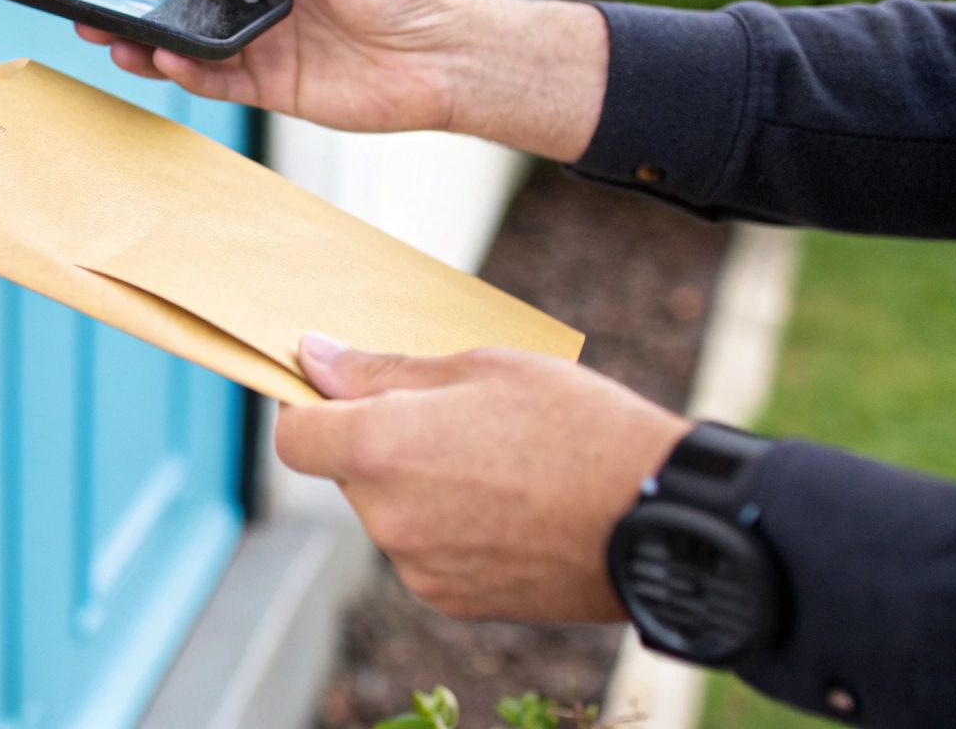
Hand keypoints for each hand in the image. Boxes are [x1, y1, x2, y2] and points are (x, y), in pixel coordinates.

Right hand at [77, 0, 610, 161]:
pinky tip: (166, 63)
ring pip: (198, 54)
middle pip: (193, 17)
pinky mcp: (281, 93)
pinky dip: (191, 76)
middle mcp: (270, 16)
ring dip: (157, 49)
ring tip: (120, 42)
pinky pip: (224, 86)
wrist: (449, 56)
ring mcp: (272, 56)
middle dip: (146, 17)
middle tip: (100, 16)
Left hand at [276, 333, 690, 622]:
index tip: (341, 390)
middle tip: (454, 419)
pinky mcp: (453, 600)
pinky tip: (509, 505)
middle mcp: (387, 517)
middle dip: (380, 443)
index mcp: (381, 448)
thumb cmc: (578, 427)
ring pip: (390, 513)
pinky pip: (425, 552)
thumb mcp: (482, 368)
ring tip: (496, 463)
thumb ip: (385, 370)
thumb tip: (315, 357)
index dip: (310, 408)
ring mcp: (419, 566)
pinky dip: (449, 527)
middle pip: (348, 473)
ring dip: (419, 486)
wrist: (660, 519)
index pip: (295, 437)